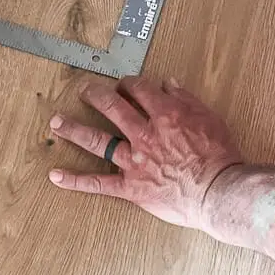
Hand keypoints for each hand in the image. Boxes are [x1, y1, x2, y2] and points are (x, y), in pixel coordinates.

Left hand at [48, 77, 241, 230]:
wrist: (218, 191)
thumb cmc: (219, 156)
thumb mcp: (209, 117)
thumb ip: (186, 98)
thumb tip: (167, 83)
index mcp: (164, 114)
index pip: (138, 89)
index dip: (128, 83)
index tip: (123, 84)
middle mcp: (144, 134)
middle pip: (111, 107)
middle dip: (94, 96)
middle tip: (83, 91)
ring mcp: (134, 160)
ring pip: (97, 140)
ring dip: (73, 129)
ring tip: (56, 122)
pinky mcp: (131, 187)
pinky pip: (99, 183)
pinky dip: (76, 180)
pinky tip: (55, 175)